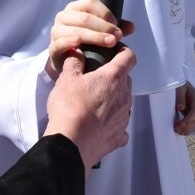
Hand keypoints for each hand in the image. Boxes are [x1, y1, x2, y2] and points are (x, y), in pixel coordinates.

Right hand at [43, 47, 135, 175]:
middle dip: (114, 77)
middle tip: (96, 80)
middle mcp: (124, 95)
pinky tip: (101, 125)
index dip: (123, 52)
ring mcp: (124, 117)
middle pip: (126, 80)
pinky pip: (120, 126)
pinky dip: (113, 123)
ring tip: (95, 103)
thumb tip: (76, 53)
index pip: (128, 57)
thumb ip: (74, 62)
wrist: (71, 142)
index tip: (116, 52)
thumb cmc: (69, 107)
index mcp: (113, 77)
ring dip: (114, 99)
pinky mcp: (119, 135)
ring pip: (124, 102)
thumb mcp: (66, 79)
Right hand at [46, 0, 133, 79]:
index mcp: (75, 8)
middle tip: (117, 37)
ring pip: (76, 30)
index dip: (105, 13)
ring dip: (95, 37)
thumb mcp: (99, 32)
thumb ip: (114, 28)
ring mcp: (57, 32)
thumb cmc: (85, 42)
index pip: (90, 3)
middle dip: (104, 27)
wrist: (66, 61)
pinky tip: (80, 44)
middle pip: (85, 18)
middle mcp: (64, 17)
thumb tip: (131, 27)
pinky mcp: (53, 47)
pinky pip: (60, 43)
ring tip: (109, 43)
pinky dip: (71, 42)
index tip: (116, 24)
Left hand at [174, 81, 194, 135]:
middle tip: (175, 128)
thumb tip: (181, 108)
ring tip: (177, 131)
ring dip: (187, 130)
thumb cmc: (180, 86)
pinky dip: (188, 130)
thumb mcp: (179, 88)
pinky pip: (194, 125)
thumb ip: (180, 98)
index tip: (178, 125)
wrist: (182, 86)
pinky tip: (181, 131)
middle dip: (186, 127)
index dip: (187, 121)